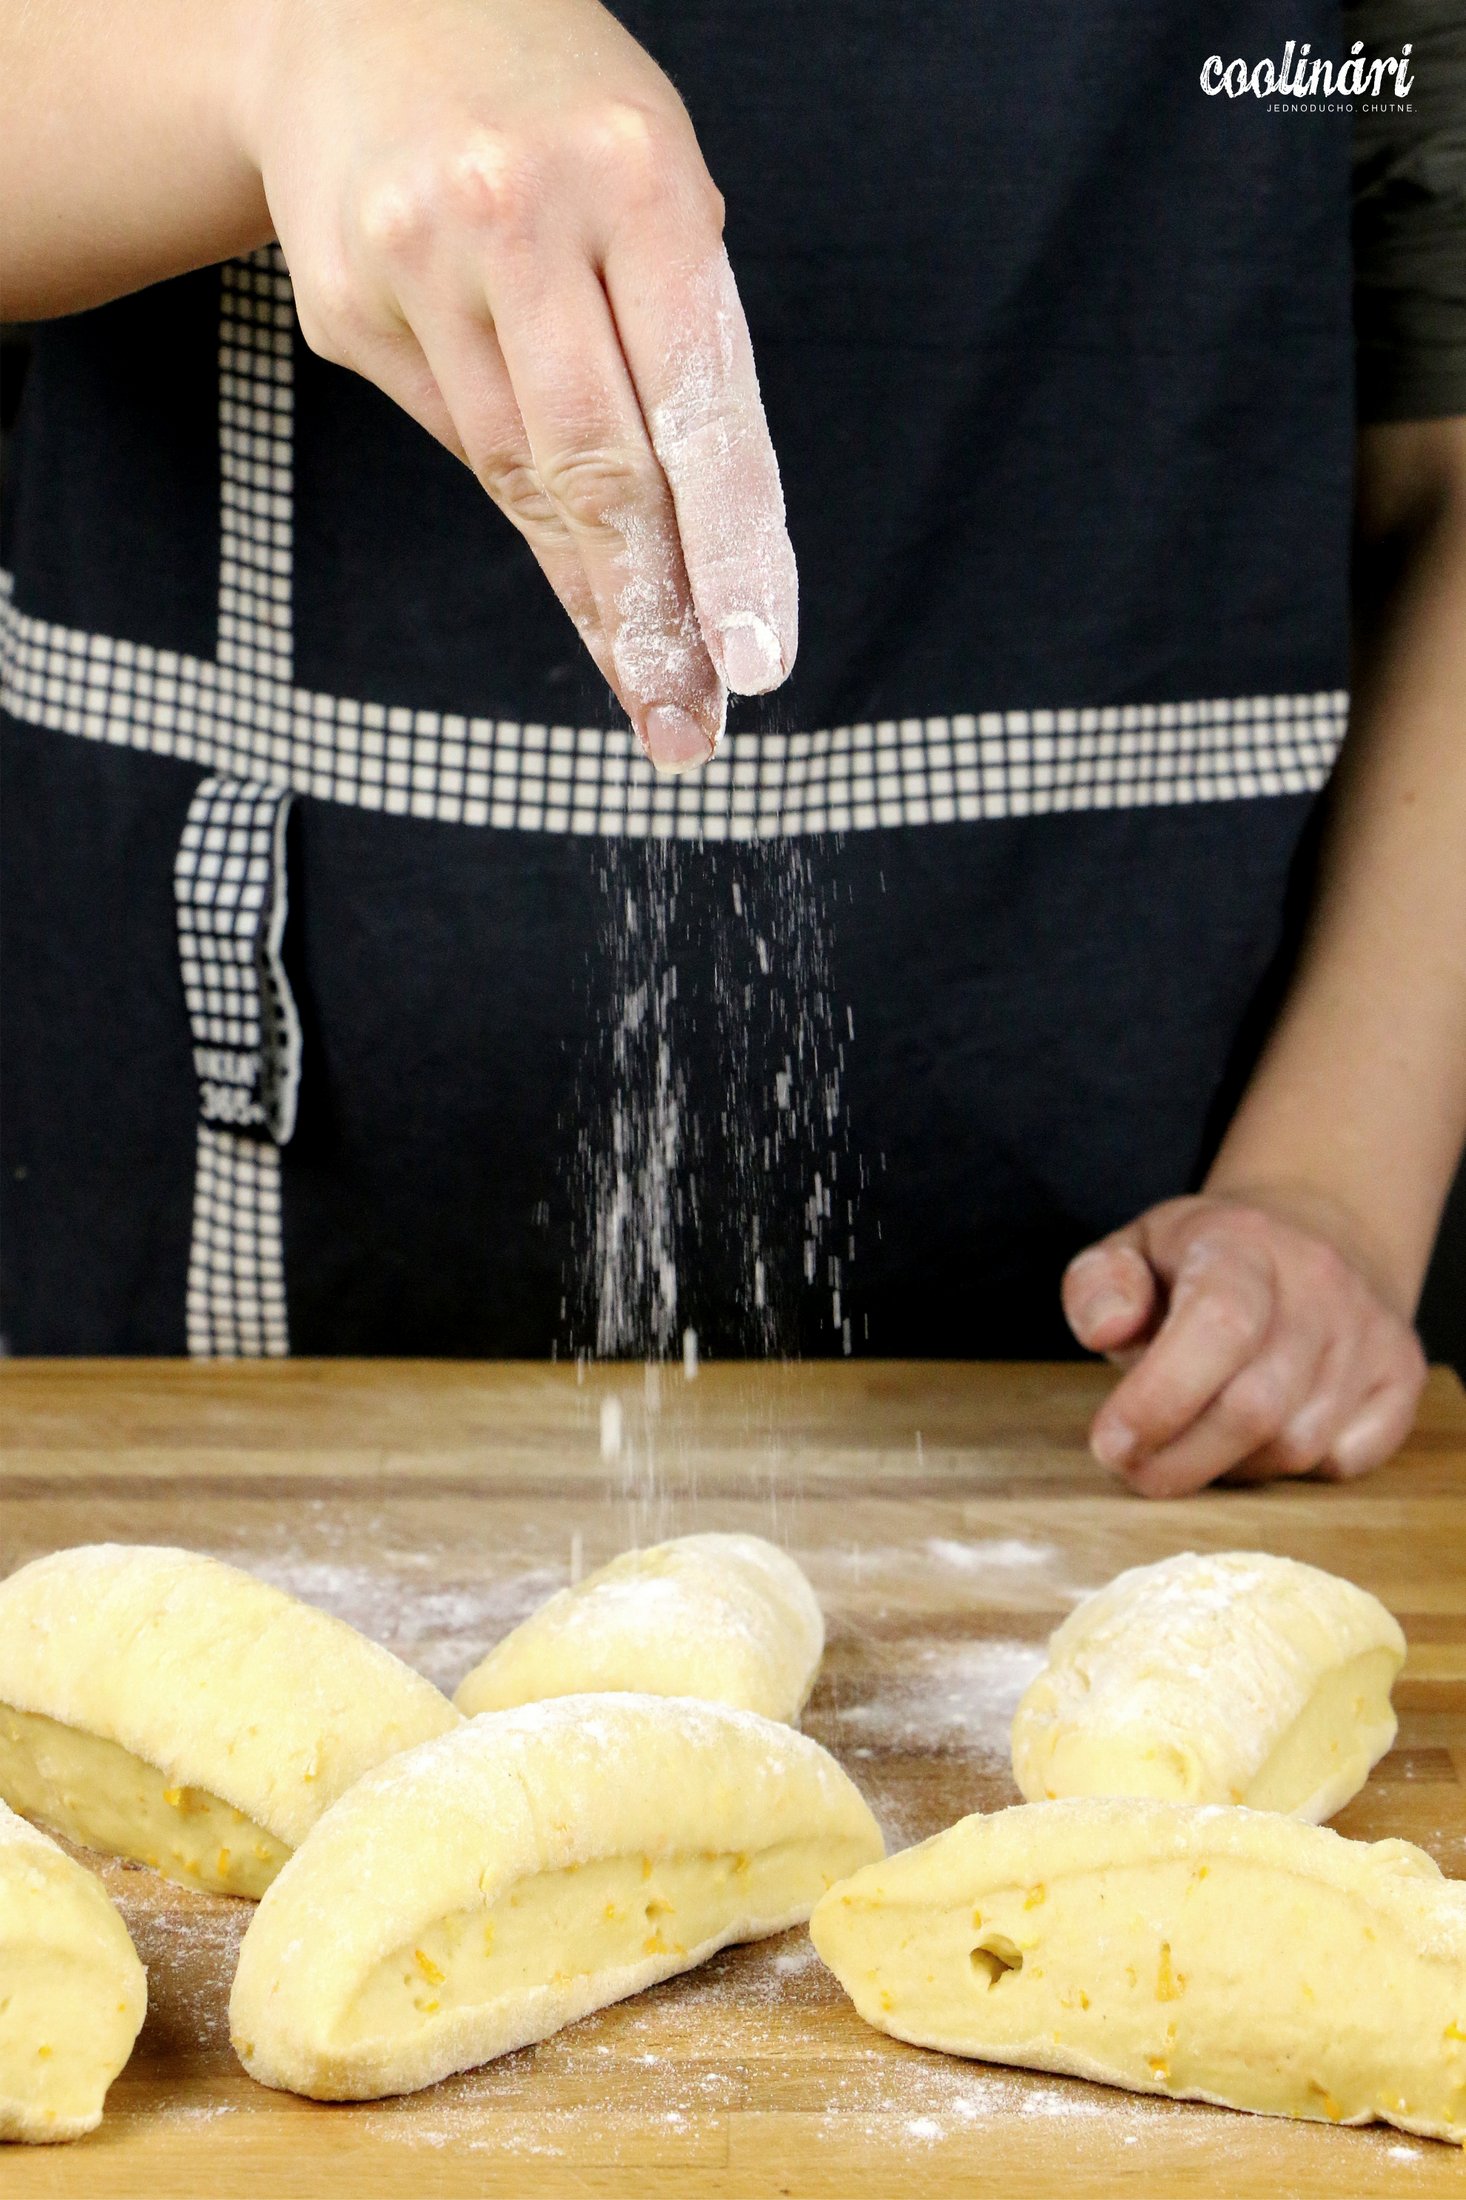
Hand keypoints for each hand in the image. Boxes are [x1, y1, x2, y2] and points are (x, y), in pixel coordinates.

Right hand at [244, 0, 796, 769]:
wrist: (350, 8)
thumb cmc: (552, 109)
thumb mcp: (656, 178)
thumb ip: (680, 340)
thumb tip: (704, 546)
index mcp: (636, 176)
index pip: (696, 409)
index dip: (726, 552)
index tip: (752, 664)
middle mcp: (516, 217)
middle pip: (596, 470)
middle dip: (651, 618)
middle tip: (687, 728)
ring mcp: (413, 263)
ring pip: (522, 476)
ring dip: (593, 595)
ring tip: (647, 684)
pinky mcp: (344, 306)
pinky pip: (459, 439)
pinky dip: (523, 503)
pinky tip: (569, 555)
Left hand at [1062, 1194, 1426, 1496]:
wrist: (1313, 1234)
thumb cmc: (1202, 1260)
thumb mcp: (1132, 1251)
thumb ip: (1099, 1287)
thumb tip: (1108, 1330)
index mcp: (1241, 1243)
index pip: (1218, 1326)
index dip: (1160, 1399)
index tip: (1110, 1444)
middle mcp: (1318, 1283)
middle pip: (1255, 1407)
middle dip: (1181, 1459)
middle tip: (1135, 1468)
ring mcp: (1369, 1330)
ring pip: (1296, 1445)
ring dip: (1230, 1466)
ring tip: (1195, 1440)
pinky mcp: (1402, 1374)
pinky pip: (1345, 1460)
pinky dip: (1292, 1471)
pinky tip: (1258, 1438)